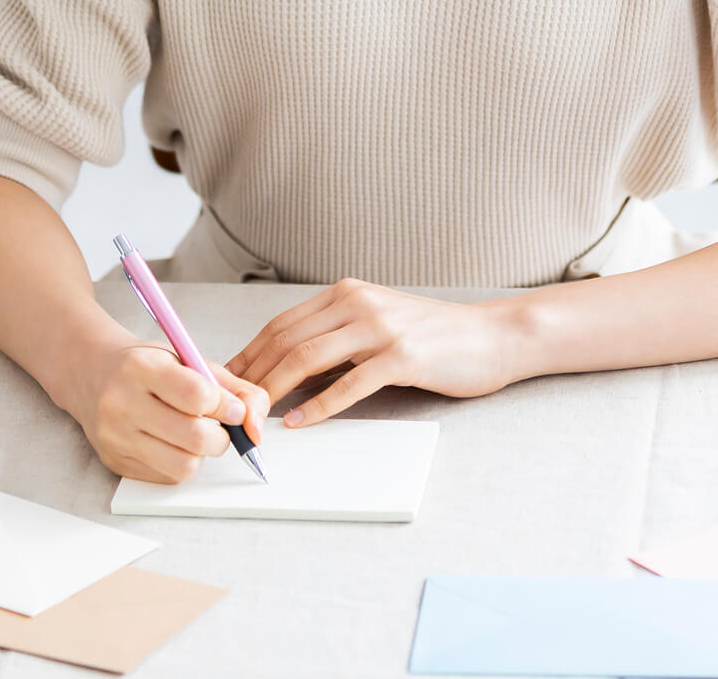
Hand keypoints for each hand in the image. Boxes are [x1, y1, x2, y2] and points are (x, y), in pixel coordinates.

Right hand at [67, 340, 269, 483]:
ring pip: (184, 465)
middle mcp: (122, 402)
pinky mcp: (114, 461)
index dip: (226, 406)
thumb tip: (256, 427)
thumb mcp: (188, 359)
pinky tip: (170, 442)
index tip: (231, 408)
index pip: (198, 396)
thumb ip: (233, 387)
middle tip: (217, 425)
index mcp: (141, 367)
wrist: (91, 374)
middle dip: (220, 436)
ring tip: (193, 433)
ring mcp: (115, 436)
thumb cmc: (146, 365)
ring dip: (200, 453)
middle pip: (195, 438)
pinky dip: (180, 462)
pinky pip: (167, 477)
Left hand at [226, 279, 522, 426]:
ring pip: (308, 358)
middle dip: (252, 374)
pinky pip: (349, 384)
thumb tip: (288, 370)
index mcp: (346, 294)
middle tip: (229, 405)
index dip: (249, 354)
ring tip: (254, 416)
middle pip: (286, 339)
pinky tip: (300, 422)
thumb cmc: (433, 337)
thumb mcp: (376, 325)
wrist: (492, 336)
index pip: (282, 324)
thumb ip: (337, 339)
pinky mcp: (402, 356)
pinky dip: (318, 405)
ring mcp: (380, 327)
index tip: (225, 382)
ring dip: (275, 389)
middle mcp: (357, 303)